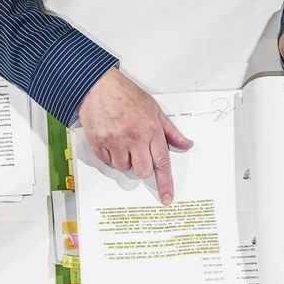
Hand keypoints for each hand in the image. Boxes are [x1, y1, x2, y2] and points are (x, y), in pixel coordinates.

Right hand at [77, 69, 193, 204]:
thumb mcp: (154, 109)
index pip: (162, 162)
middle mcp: (134, 138)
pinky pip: (107, 161)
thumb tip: (185, 144)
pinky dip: (109, 155)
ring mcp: (115, 141)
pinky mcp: (98, 142)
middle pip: (142, 170)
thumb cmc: (125, 95)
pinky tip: (110, 140)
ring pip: (123, 167)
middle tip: (138, 153)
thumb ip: (170, 131)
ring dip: (124, 160)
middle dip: (142, 167)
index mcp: (151, 130)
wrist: (98, 86)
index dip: (165, 183)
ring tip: (122, 141)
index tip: (166, 197)